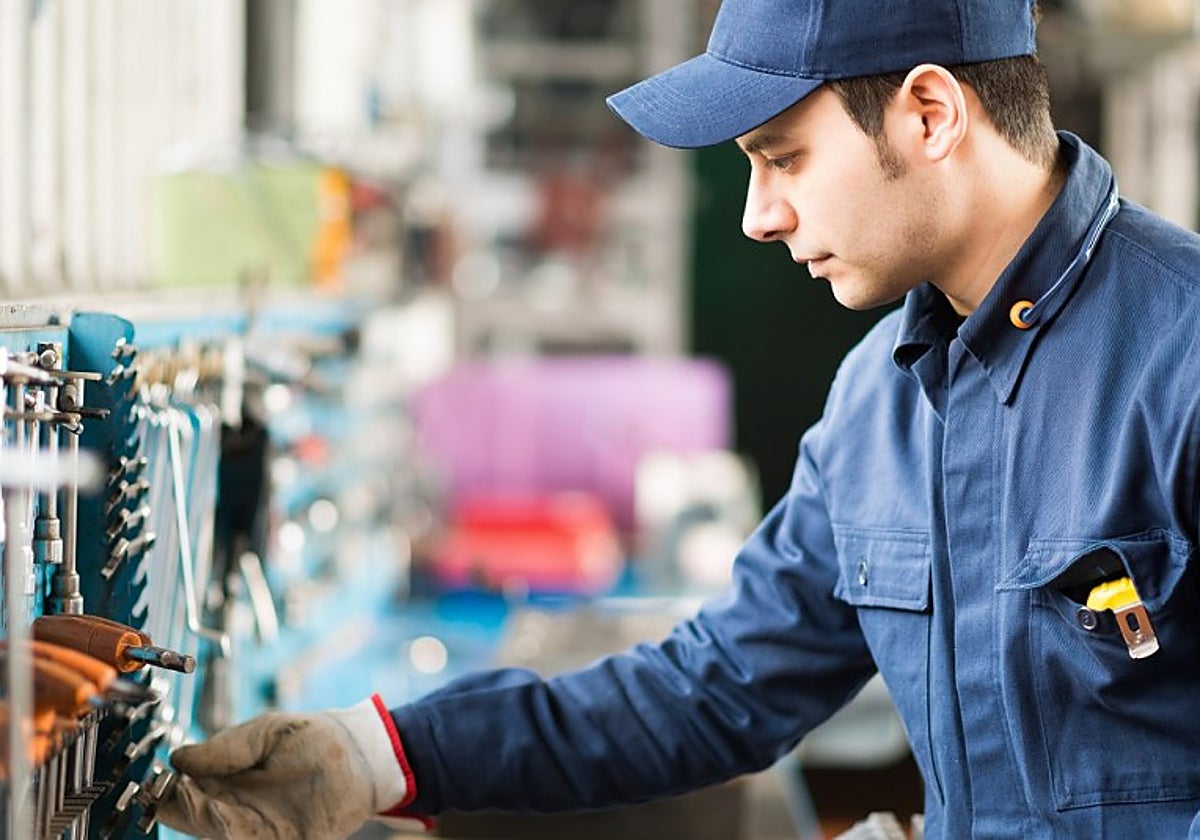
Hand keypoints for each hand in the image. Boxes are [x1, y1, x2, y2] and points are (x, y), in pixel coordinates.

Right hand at [158, 696, 414, 839]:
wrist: (362, 752)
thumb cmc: (313, 738)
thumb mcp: (264, 734)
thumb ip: (225, 748)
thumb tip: (177, 758)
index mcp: (225, 782)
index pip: (183, 794)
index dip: (165, 790)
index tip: (155, 779)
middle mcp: (236, 810)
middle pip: (193, 819)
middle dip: (179, 808)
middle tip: (169, 792)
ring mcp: (258, 829)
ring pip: (218, 832)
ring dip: (203, 820)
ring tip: (195, 801)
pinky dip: (233, 833)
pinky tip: (223, 821)